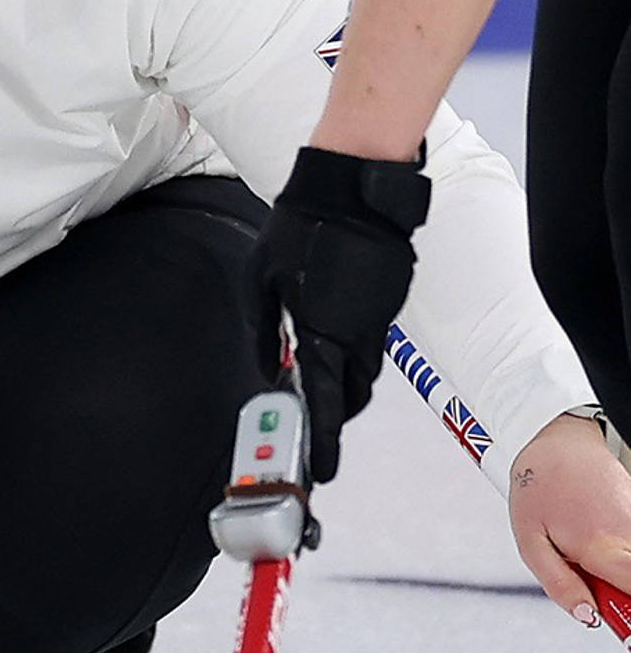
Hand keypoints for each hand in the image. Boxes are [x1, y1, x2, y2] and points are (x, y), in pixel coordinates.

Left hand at [252, 146, 430, 482]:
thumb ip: (265, 333)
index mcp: (324, 333)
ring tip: (319, 373)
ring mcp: (381, 316)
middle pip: (353, 394)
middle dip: (336, 412)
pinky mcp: (392, 297)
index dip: (326, 441)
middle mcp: (359, 333)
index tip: (323, 468)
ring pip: (366, 368)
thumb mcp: (260, 281)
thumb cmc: (300, 228)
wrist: (352, 185)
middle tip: (316, 421)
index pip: (326, 404)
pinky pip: (374, 338)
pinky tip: (335, 325)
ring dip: (345, 379)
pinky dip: (355, 345)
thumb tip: (270, 372)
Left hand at [508, 415, 630, 621]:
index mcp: (598, 546)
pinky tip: (599, 536)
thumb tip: (588, 616)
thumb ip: (560, 585)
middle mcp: (626, 533)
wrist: (554, 441)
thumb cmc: (536, 490)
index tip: (627, 631)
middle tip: (605, 594)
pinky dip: (622, 550)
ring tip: (593, 557)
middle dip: (625, 593)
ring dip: (621, 568)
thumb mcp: (530, 544)